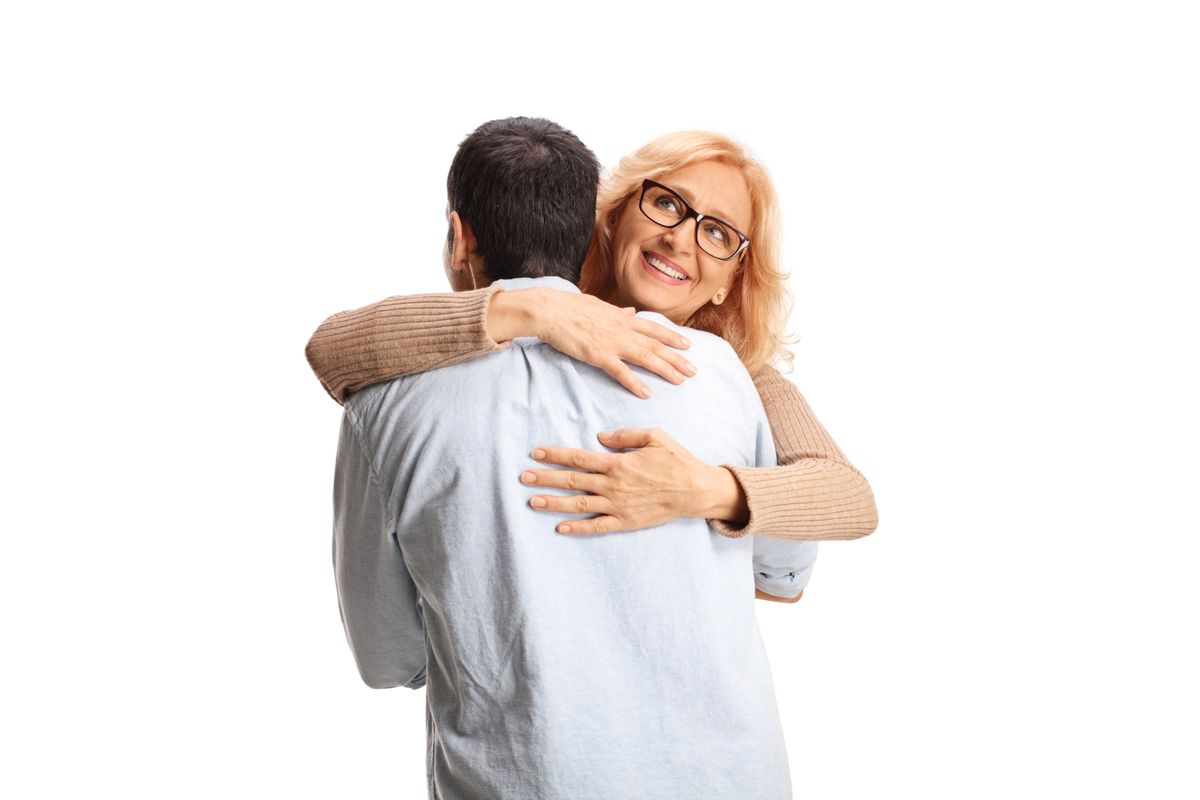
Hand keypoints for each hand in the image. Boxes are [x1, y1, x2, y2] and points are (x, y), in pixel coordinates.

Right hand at [489, 288, 696, 397]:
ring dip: (665, 369)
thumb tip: (631, 312)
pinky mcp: (598, 355)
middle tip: (694, 370)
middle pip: (656, 345)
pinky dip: (635, 383)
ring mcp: (611, 342)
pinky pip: (620, 371)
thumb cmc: (570, 307)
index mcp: (622, 317)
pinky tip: (647, 393)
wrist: (549, 310)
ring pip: (645, 357)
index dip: (673, 337)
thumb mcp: (598, 305)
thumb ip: (617, 312)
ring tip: (680, 380)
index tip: (689, 345)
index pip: (654, 328)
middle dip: (677, 358)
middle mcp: (622, 329)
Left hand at [520, 428, 728, 534]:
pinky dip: (578, 528)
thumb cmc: (676, 460)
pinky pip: (597, 526)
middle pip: (572, 481)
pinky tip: (560, 527)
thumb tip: (601, 437)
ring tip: (532, 501)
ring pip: (579, 504)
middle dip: (546, 478)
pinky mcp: (626, 522)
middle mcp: (613, 485)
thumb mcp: (654, 436)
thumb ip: (625, 436)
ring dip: (554, 503)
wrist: (695, 490)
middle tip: (524, 478)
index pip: (579, 458)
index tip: (536, 453)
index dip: (555, 455)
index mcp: (617, 463)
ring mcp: (618, 505)